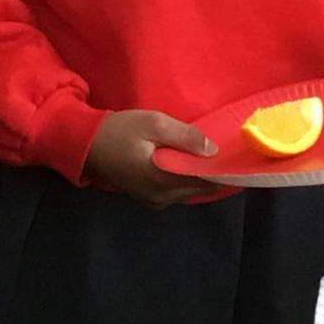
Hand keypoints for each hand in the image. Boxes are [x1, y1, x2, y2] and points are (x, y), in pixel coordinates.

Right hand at [85, 110, 224, 206]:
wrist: (83, 143)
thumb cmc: (118, 131)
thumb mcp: (153, 123)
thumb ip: (185, 136)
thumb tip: (213, 150)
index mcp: (163, 180)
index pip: (205, 182)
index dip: (224, 172)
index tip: (240, 160)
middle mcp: (161, 197)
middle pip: (199, 190)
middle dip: (215, 175)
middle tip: (229, 155)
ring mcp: (153, 200)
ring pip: (188, 192)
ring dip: (200, 178)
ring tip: (214, 159)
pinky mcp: (146, 197)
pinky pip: (176, 192)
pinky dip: (187, 181)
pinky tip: (192, 166)